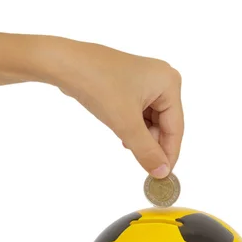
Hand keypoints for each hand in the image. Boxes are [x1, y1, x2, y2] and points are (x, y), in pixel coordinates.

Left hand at [43, 38, 183, 177]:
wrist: (65, 64)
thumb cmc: (98, 85)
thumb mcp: (125, 124)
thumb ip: (146, 151)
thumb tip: (162, 172)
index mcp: (169, 83)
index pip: (176, 127)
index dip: (169, 154)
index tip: (163, 176)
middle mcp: (162, 79)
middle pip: (165, 124)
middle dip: (152, 144)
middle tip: (143, 164)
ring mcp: (145, 81)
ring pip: (151, 120)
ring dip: (141, 137)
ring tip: (127, 144)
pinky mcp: (129, 84)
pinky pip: (139, 112)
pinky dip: (133, 127)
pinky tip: (123, 136)